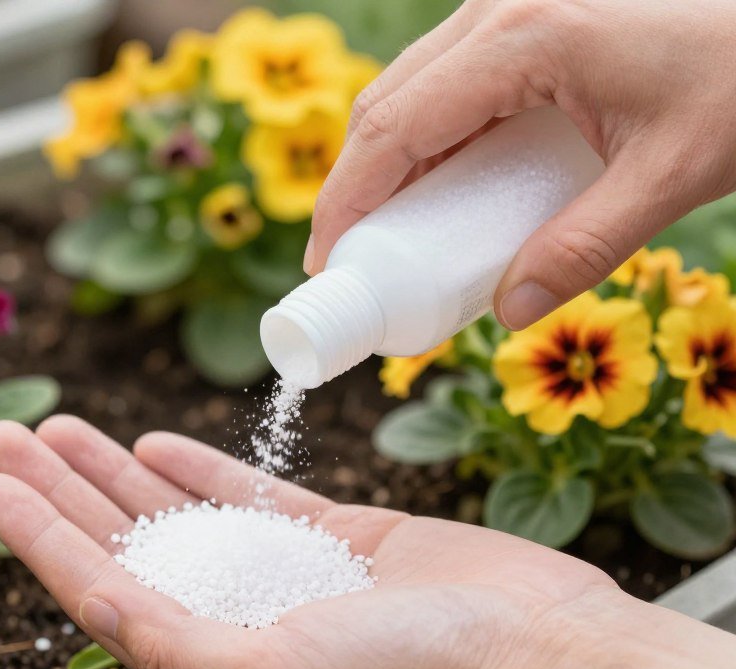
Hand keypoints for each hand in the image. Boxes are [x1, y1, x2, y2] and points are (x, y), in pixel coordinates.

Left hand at [0, 416, 735, 668]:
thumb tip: (98, 607)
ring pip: (178, 516)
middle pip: (126, 545)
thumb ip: (179, 646)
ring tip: (59, 427)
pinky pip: (250, 498)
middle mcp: (239, 624)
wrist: (541, 651)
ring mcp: (287, 579)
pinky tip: (154, 444)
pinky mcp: (335, 541)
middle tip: (5, 429)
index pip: (100, 589)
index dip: (37, 535)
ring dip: (115, 471)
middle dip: (60, 488)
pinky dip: (200, 470)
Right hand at [308, 0, 735, 329]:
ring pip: (410, 89)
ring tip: (384, 232)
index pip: (395, 126)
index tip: (324, 260)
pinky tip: (437, 187)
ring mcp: (508, 10)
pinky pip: (445, 83)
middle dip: (353, 186)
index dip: (345, 199)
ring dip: (386, 162)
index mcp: (524, 38)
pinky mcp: (522, 21)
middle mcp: (500, 11)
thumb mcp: (670, 175)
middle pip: (387, 105)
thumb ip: (587, 247)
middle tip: (347, 258)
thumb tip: (511, 311)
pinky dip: (425, 139)